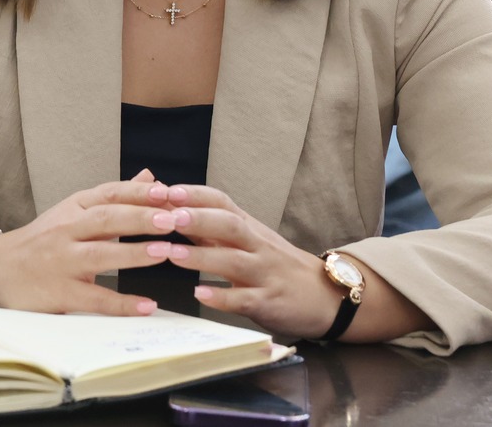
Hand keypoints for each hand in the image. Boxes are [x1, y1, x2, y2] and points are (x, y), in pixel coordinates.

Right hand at [0, 169, 178, 315]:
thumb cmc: (42, 241)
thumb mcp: (73, 212)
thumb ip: (114, 198)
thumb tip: (150, 177)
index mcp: (72, 209)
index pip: (108, 194)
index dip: (138, 193)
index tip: (168, 193)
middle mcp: (65, 231)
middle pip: (104, 220)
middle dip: (139, 218)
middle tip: (172, 219)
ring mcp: (61, 261)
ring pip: (99, 255)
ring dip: (133, 253)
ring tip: (164, 252)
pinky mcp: (59, 292)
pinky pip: (94, 298)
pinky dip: (121, 303)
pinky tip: (147, 305)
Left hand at [160, 184, 340, 338]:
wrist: (326, 296)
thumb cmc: (275, 264)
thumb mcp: (246, 240)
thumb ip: (209, 227)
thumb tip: (169, 205)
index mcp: (248, 227)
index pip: (222, 201)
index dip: (194, 194)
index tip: (165, 190)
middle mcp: (257, 245)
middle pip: (229, 225)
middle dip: (198, 219)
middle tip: (167, 217)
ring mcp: (265, 273)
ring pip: (233, 260)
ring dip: (201, 256)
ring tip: (170, 254)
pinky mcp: (270, 302)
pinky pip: (245, 298)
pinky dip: (222, 297)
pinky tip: (200, 294)